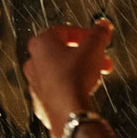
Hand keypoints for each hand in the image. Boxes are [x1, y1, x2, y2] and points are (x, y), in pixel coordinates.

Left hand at [23, 21, 113, 137]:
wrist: (68, 112)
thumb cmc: (75, 78)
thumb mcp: (93, 48)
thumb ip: (99, 33)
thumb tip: (103, 25)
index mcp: (41, 43)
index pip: (65, 31)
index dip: (85, 34)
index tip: (96, 39)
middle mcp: (33, 62)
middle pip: (64, 52)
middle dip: (86, 55)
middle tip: (100, 59)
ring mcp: (35, 83)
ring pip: (61, 71)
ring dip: (79, 70)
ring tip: (96, 76)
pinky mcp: (40, 102)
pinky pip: (58, 89)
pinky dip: (70, 88)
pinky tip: (83, 91)